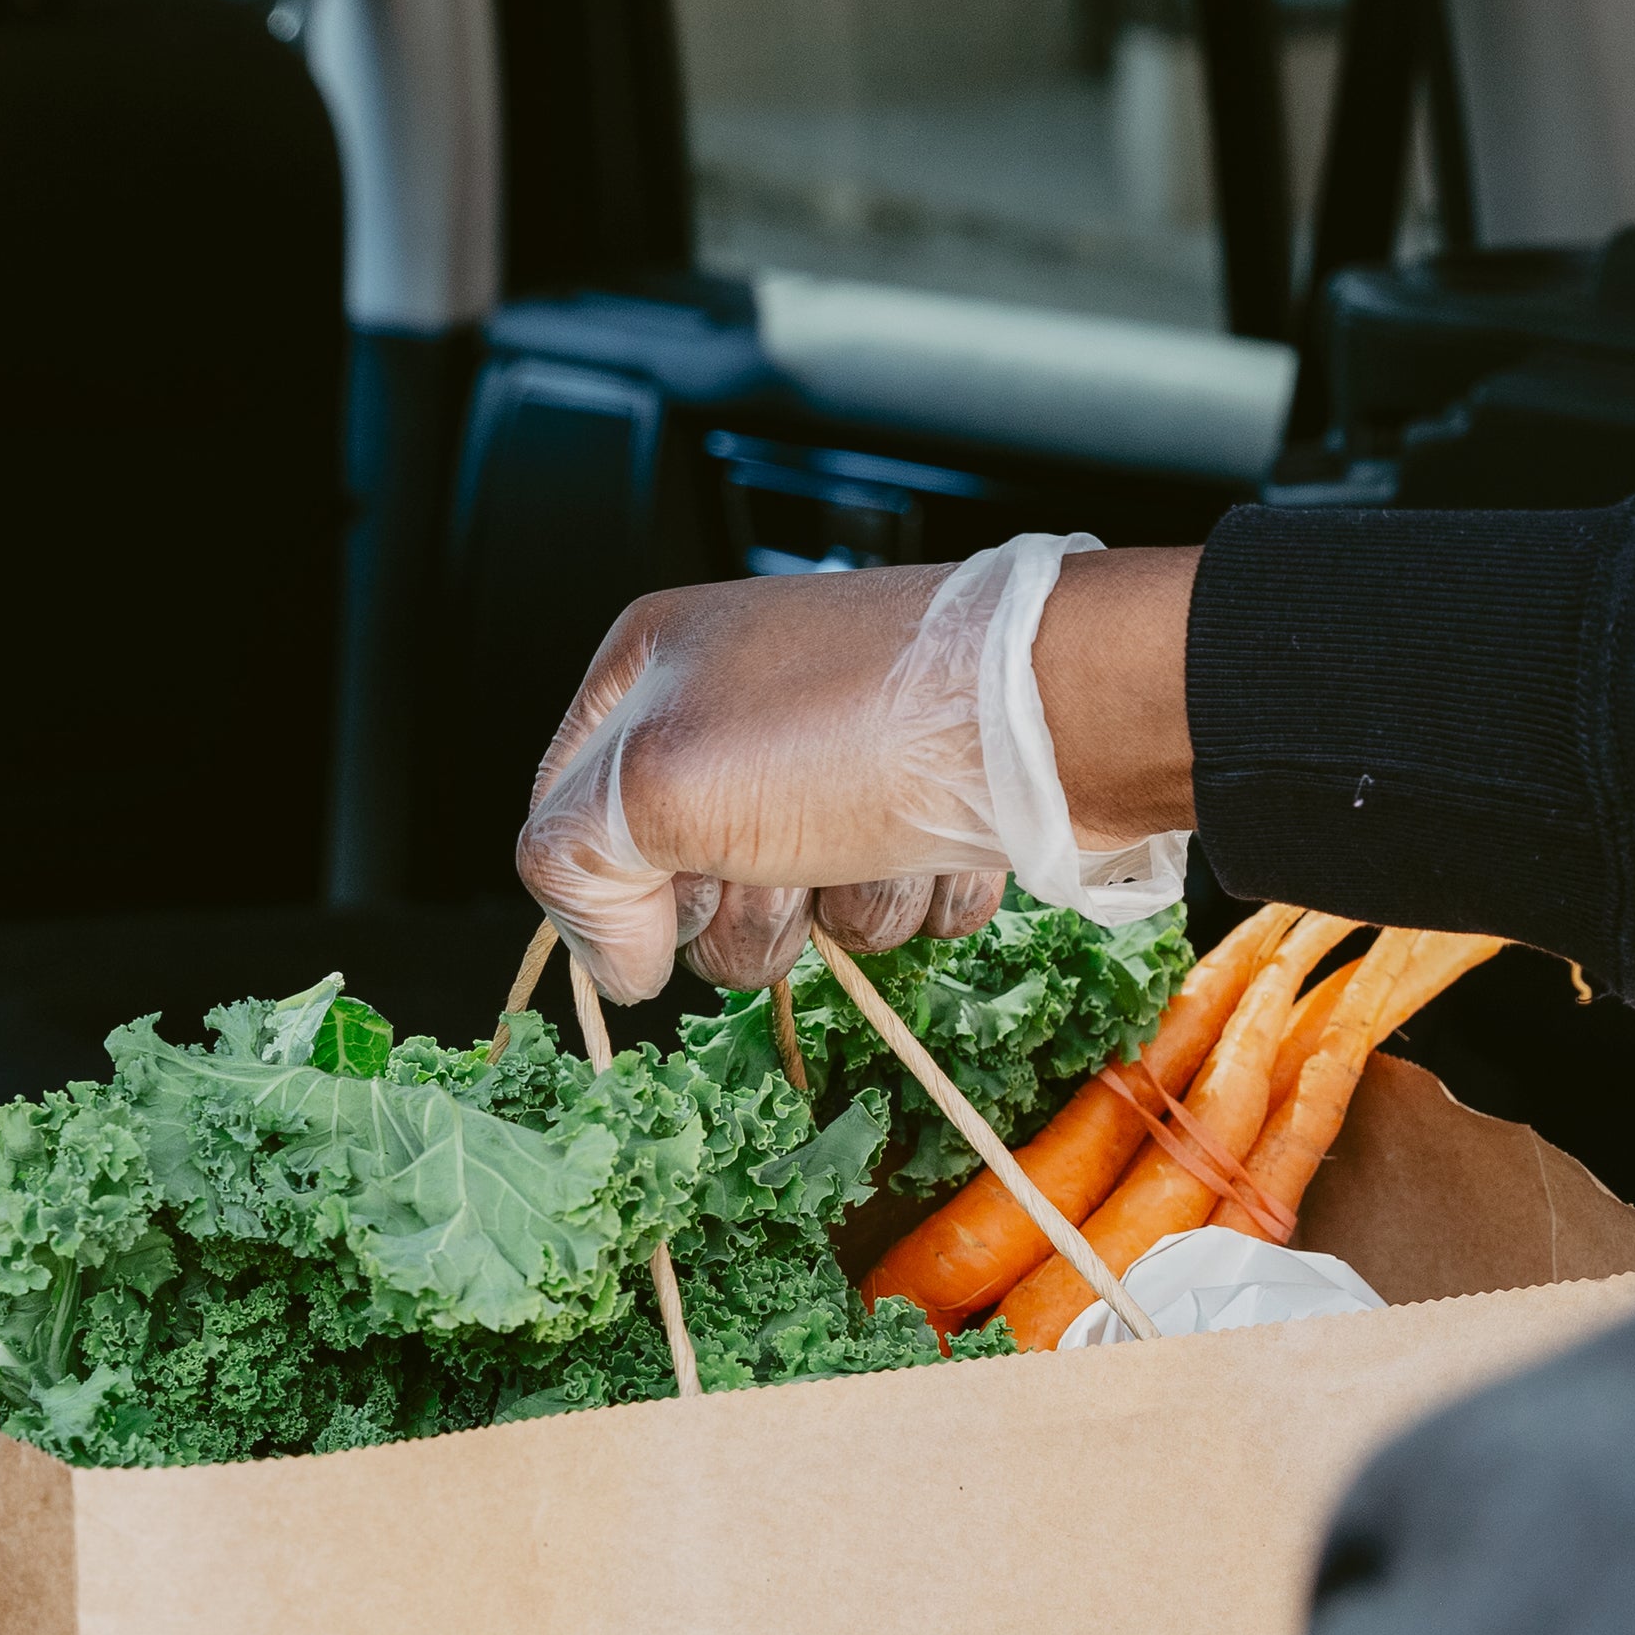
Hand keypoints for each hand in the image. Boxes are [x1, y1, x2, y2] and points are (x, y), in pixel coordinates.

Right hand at [516, 540, 1199, 1000]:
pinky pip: (893, 895)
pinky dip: (922, 891)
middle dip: (753, 904)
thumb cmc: (859, 727)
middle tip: (791, 860)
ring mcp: (836, 756)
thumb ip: (576, 870)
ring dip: (849, 903)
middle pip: (689, 883)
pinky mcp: (922, 799)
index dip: (618, 892)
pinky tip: (948, 842)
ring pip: (800, 905)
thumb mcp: (660, 785)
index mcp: (651, 671)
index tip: (676, 906)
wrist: (1061, 713)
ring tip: (887, 841)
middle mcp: (738, 705)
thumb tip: (618, 963)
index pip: (573, 826)